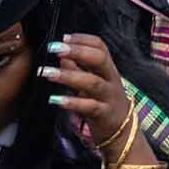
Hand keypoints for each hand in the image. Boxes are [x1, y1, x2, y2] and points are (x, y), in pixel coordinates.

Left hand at [41, 33, 143, 160]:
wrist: (122, 131)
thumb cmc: (102, 101)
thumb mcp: (91, 82)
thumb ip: (77, 67)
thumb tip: (61, 54)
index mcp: (108, 67)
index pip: (100, 46)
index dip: (82, 39)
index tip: (63, 37)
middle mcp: (111, 79)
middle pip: (99, 59)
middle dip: (77, 51)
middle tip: (55, 49)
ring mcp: (109, 97)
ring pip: (92, 82)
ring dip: (68, 76)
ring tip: (47, 73)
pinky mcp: (104, 114)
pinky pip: (89, 107)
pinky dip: (72, 102)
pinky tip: (55, 100)